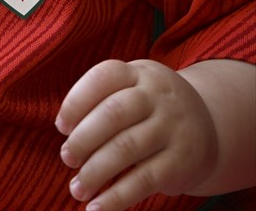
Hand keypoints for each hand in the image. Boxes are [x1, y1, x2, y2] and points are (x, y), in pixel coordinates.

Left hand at [55, 59, 216, 209]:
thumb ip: (104, 102)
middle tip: (67, 158)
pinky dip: (116, 197)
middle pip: (113, 113)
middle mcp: (157, 96)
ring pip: (126, 148)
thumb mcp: (135, 89)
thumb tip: (67, 132)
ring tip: (77, 188)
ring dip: (95, 172)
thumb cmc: (151, 108)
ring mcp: (173, 128)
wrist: (209, 126)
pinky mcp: (182, 162)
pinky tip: (97, 207)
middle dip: (83, 139)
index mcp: (139, 73)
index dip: (76, 101)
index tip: (61, 126)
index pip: (103, 77)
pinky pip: (144, 180)